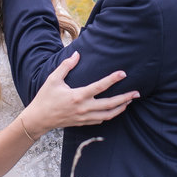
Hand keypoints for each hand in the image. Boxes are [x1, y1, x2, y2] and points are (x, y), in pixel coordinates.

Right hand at [21, 52, 139, 137]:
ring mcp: (84, 117)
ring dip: (120, 108)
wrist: (39, 118)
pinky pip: (101, 120)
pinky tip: (114, 110)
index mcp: (78, 96)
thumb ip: (66, 66)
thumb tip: (77, 54)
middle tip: (136, 93)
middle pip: (110, 104)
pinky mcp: (83, 122)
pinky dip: (110, 115)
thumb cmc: (45, 97)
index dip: (113, 79)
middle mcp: (84, 108)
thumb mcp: (53, 79)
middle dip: (125, 98)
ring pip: (108, 114)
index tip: (123, 73)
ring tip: (129, 101)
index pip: (100, 86)